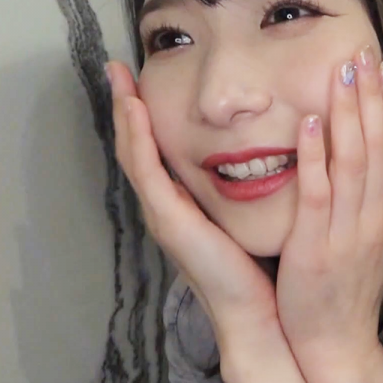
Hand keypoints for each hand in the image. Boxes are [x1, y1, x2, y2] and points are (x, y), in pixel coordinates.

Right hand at [108, 62, 319, 382]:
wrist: (261, 315)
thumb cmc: (261, 268)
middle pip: (137, 146)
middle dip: (126, 105)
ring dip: (125, 113)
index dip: (146, 114)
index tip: (140, 76)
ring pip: (135, 153)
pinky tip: (136, 109)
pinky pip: (148, 172)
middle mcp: (167, 206)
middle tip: (116, 66)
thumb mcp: (250, 218)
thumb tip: (265, 151)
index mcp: (186, 204)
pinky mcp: (171, 222)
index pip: (158, 149)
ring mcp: (164, 214)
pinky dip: (138, 137)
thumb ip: (247, 188)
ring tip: (119, 77)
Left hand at [276, 47, 382, 382]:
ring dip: (347, 114)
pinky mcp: (316, 245)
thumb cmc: (355, 291)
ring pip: (351, 162)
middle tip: (361, 54)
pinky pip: (318, 194)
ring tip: (341, 73)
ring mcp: (347, 230)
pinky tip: (312, 123)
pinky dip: (316, 157)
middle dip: (368, 98)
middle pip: (374, 146)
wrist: (340, 343)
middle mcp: (374, 216)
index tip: (379, 69)